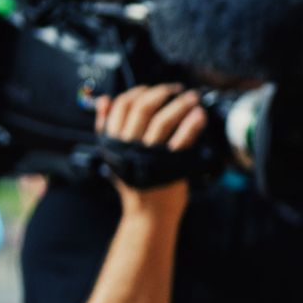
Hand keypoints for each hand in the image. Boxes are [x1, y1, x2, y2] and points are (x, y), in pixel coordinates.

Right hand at [96, 83, 204, 221]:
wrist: (148, 215)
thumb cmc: (136, 183)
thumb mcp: (114, 155)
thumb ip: (106, 127)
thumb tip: (103, 99)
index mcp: (113, 142)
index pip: (120, 106)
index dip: (138, 92)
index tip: (152, 88)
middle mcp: (128, 147)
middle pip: (143, 108)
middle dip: (162, 93)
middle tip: (178, 89)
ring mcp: (149, 157)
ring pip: (162, 121)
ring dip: (180, 104)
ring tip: (193, 98)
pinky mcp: (170, 166)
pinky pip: (182, 139)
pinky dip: (191, 125)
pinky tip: (199, 115)